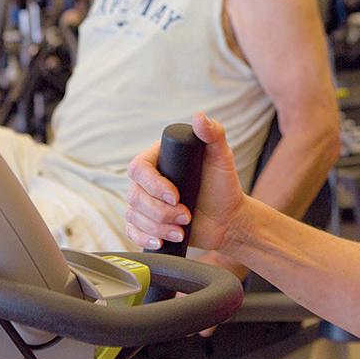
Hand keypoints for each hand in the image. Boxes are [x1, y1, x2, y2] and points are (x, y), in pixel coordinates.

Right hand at [126, 113, 245, 253]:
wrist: (227, 219)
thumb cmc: (223, 186)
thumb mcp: (221, 158)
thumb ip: (213, 134)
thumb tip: (199, 117)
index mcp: (158, 159)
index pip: (138, 168)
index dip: (153, 184)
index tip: (175, 196)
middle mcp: (146, 181)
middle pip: (134, 195)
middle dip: (160, 211)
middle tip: (186, 216)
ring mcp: (144, 203)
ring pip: (133, 216)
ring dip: (158, 227)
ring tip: (182, 229)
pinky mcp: (146, 224)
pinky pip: (132, 232)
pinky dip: (144, 239)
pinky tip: (161, 241)